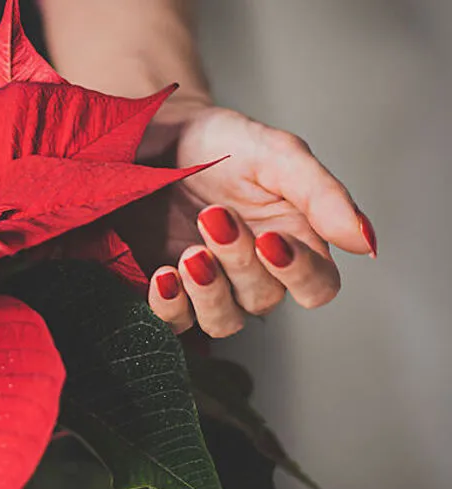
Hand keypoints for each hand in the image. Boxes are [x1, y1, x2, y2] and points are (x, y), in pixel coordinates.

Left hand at [123, 103, 376, 337]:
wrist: (153, 136)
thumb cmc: (220, 144)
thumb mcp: (276, 155)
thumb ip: (322, 196)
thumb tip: (365, 243)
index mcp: (294, 241)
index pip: (318, 286)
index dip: (300, 274)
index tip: (270, 239)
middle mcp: (255, 271)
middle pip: (264, 300)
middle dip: (239, 262)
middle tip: (212, 216)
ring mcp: (211, 285)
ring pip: (224, 323)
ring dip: (208, 295)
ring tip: (190, 255)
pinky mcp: (170, 291)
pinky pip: (175, 322)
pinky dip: (170, 306)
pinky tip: (165, 276)